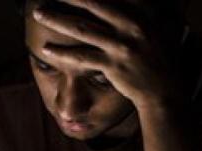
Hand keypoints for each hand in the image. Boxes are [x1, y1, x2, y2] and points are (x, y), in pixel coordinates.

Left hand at [33, 0, 184, 109]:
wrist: (163, 91)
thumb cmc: (156, 58)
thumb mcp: (156, 27)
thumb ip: (141, 10)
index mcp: (140, 13)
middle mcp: (131, 25)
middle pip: (92, 4)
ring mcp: (121, 46)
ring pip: (82, 28)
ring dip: (57, 19)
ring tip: (38, 13)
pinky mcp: (112, 65)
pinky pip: (82, 57)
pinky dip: (62, 53)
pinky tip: (46, 49)